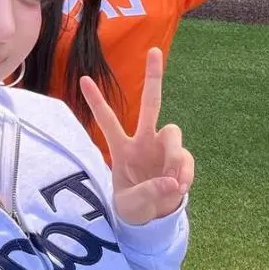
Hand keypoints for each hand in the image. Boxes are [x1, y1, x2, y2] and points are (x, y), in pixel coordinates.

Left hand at [80, 48, 192, 226]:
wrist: (154, 218)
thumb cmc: (134, 207)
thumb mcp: (131, 205)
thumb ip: (148, 193)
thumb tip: (170, 182)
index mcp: (122, 148)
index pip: (107, 120)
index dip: (96, 101)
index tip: (82, 79)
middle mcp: (144, 141)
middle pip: (150, 104)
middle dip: (153, 77)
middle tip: (154, 50)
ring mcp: (163, 148)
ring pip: (173, 132)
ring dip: (173, 156)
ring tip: (171, 183)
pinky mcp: (180, 159)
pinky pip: (185, 158)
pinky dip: (184, 173)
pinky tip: (178, 187)